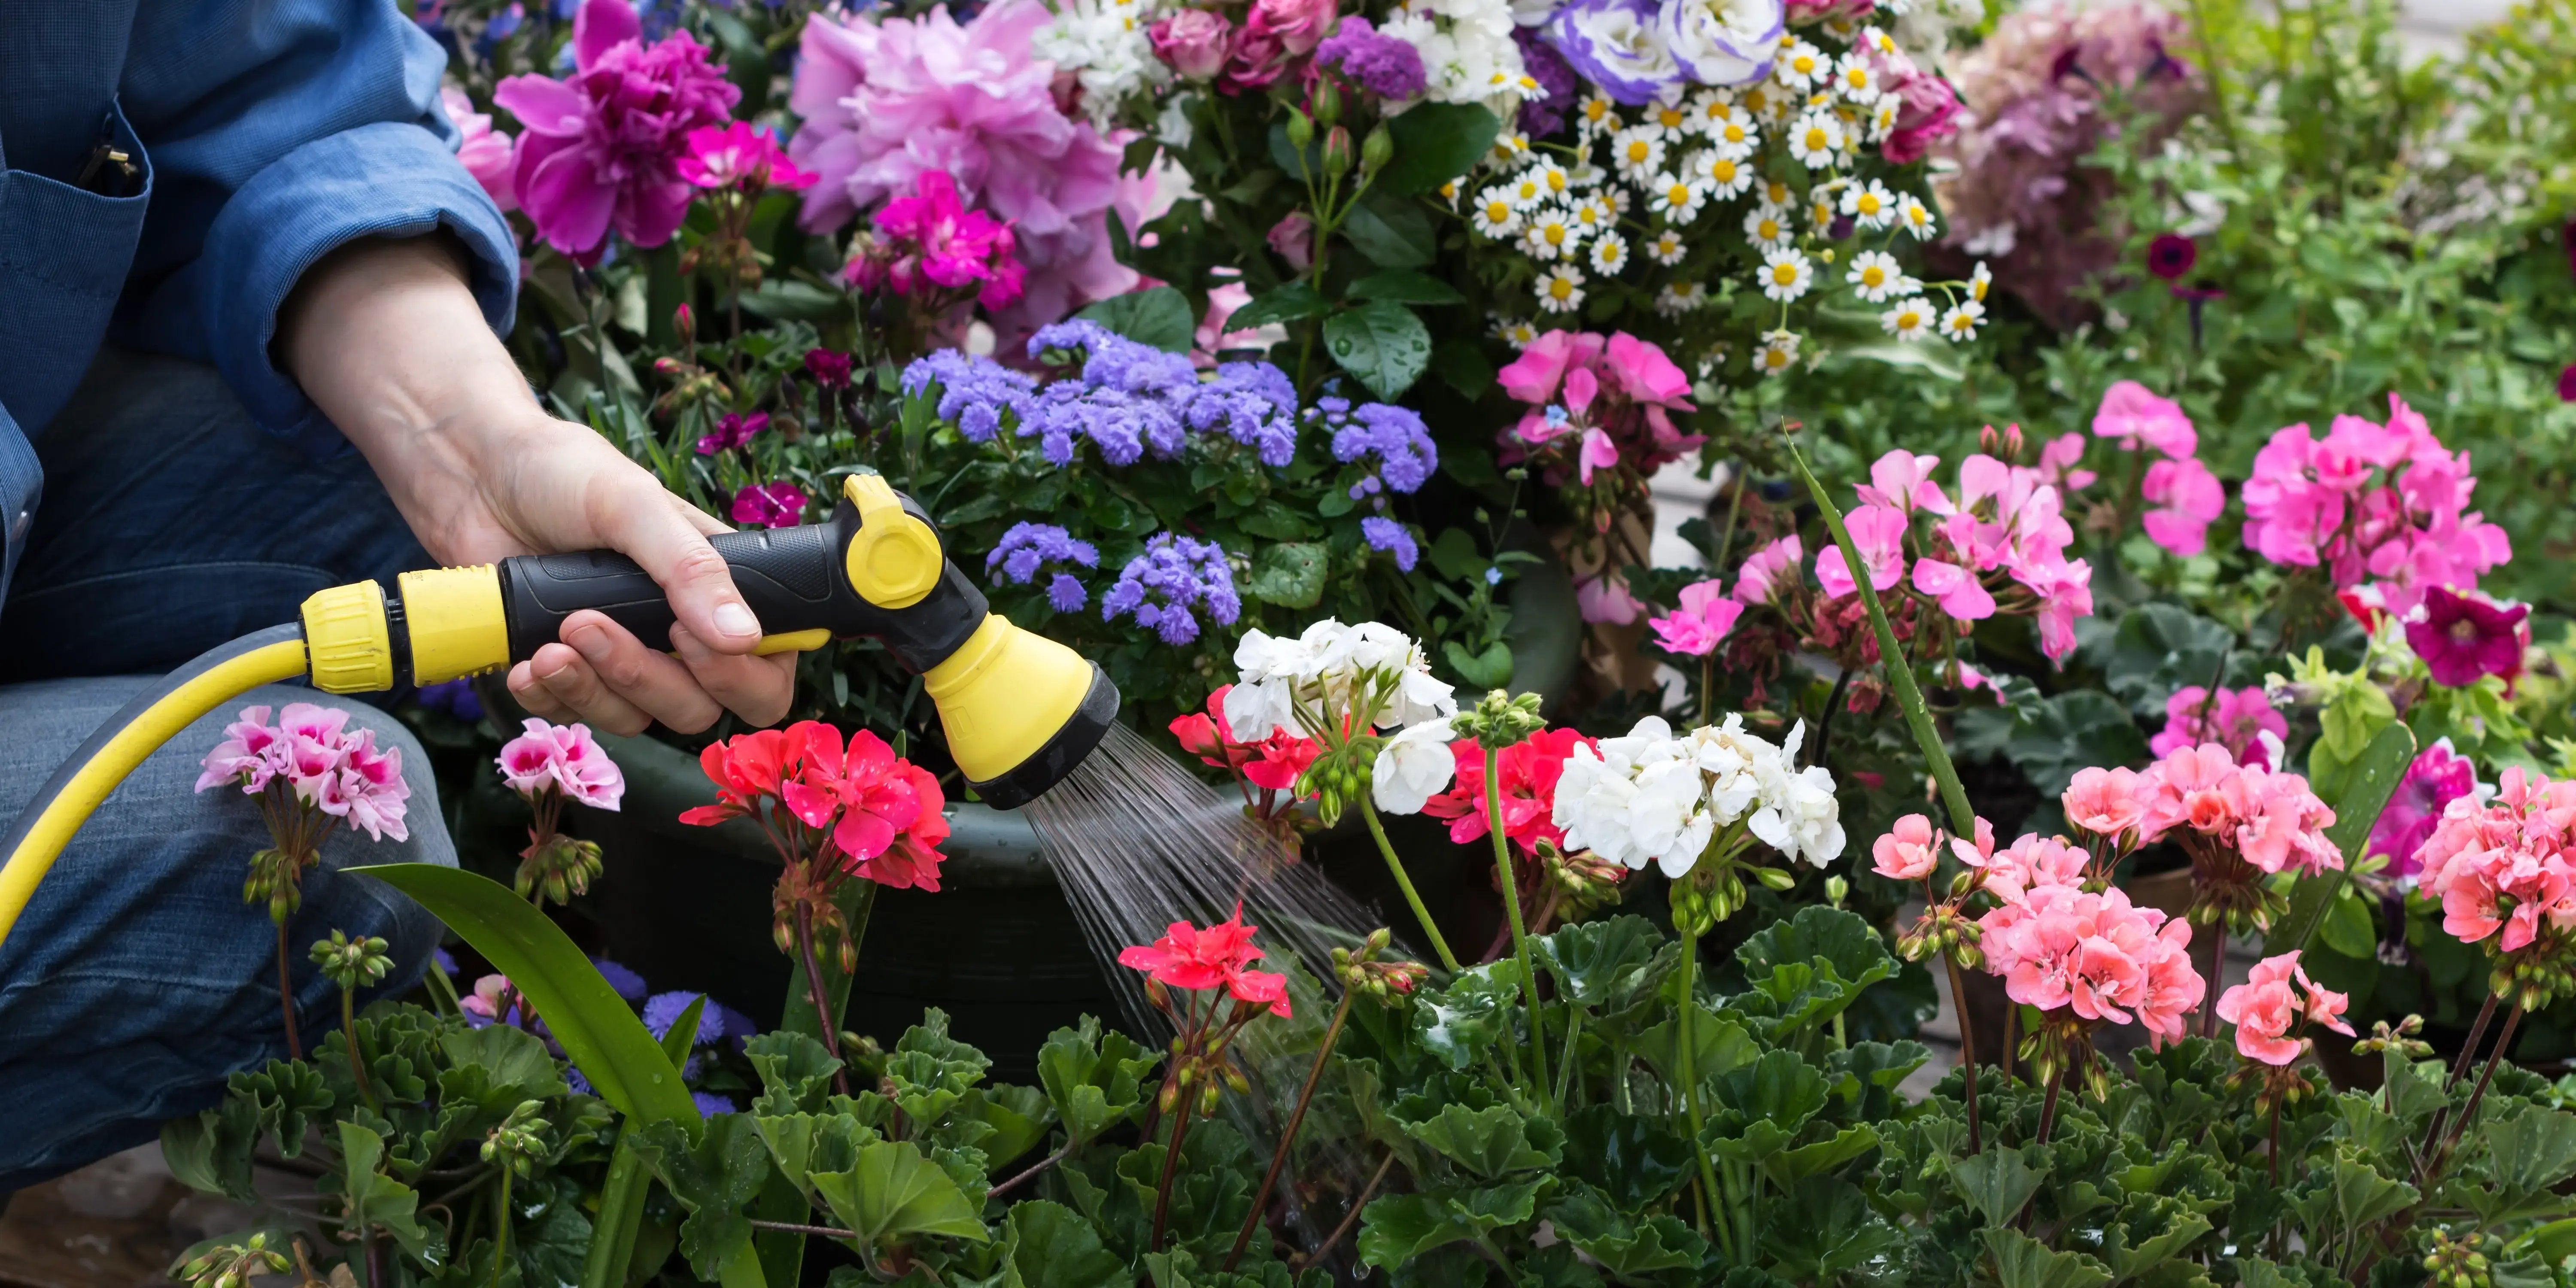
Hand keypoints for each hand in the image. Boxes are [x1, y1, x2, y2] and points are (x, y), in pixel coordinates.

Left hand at [280, 236, 794, 733]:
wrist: (472, 475)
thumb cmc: (563, 473)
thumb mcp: (633, 504)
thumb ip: (691, 569)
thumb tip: (744, 637)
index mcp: (719, 588)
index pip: (772, 667)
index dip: (744, 676)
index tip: (689, 638)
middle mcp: (680, 633)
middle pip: (702, 708)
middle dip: (647, 677)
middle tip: (590, 624)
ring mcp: (624, 658)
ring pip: (638, 720)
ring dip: (592, 688)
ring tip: (551, 638)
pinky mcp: (568, 674)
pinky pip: (575, 719)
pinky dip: (549, 699)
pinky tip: (523, 662)